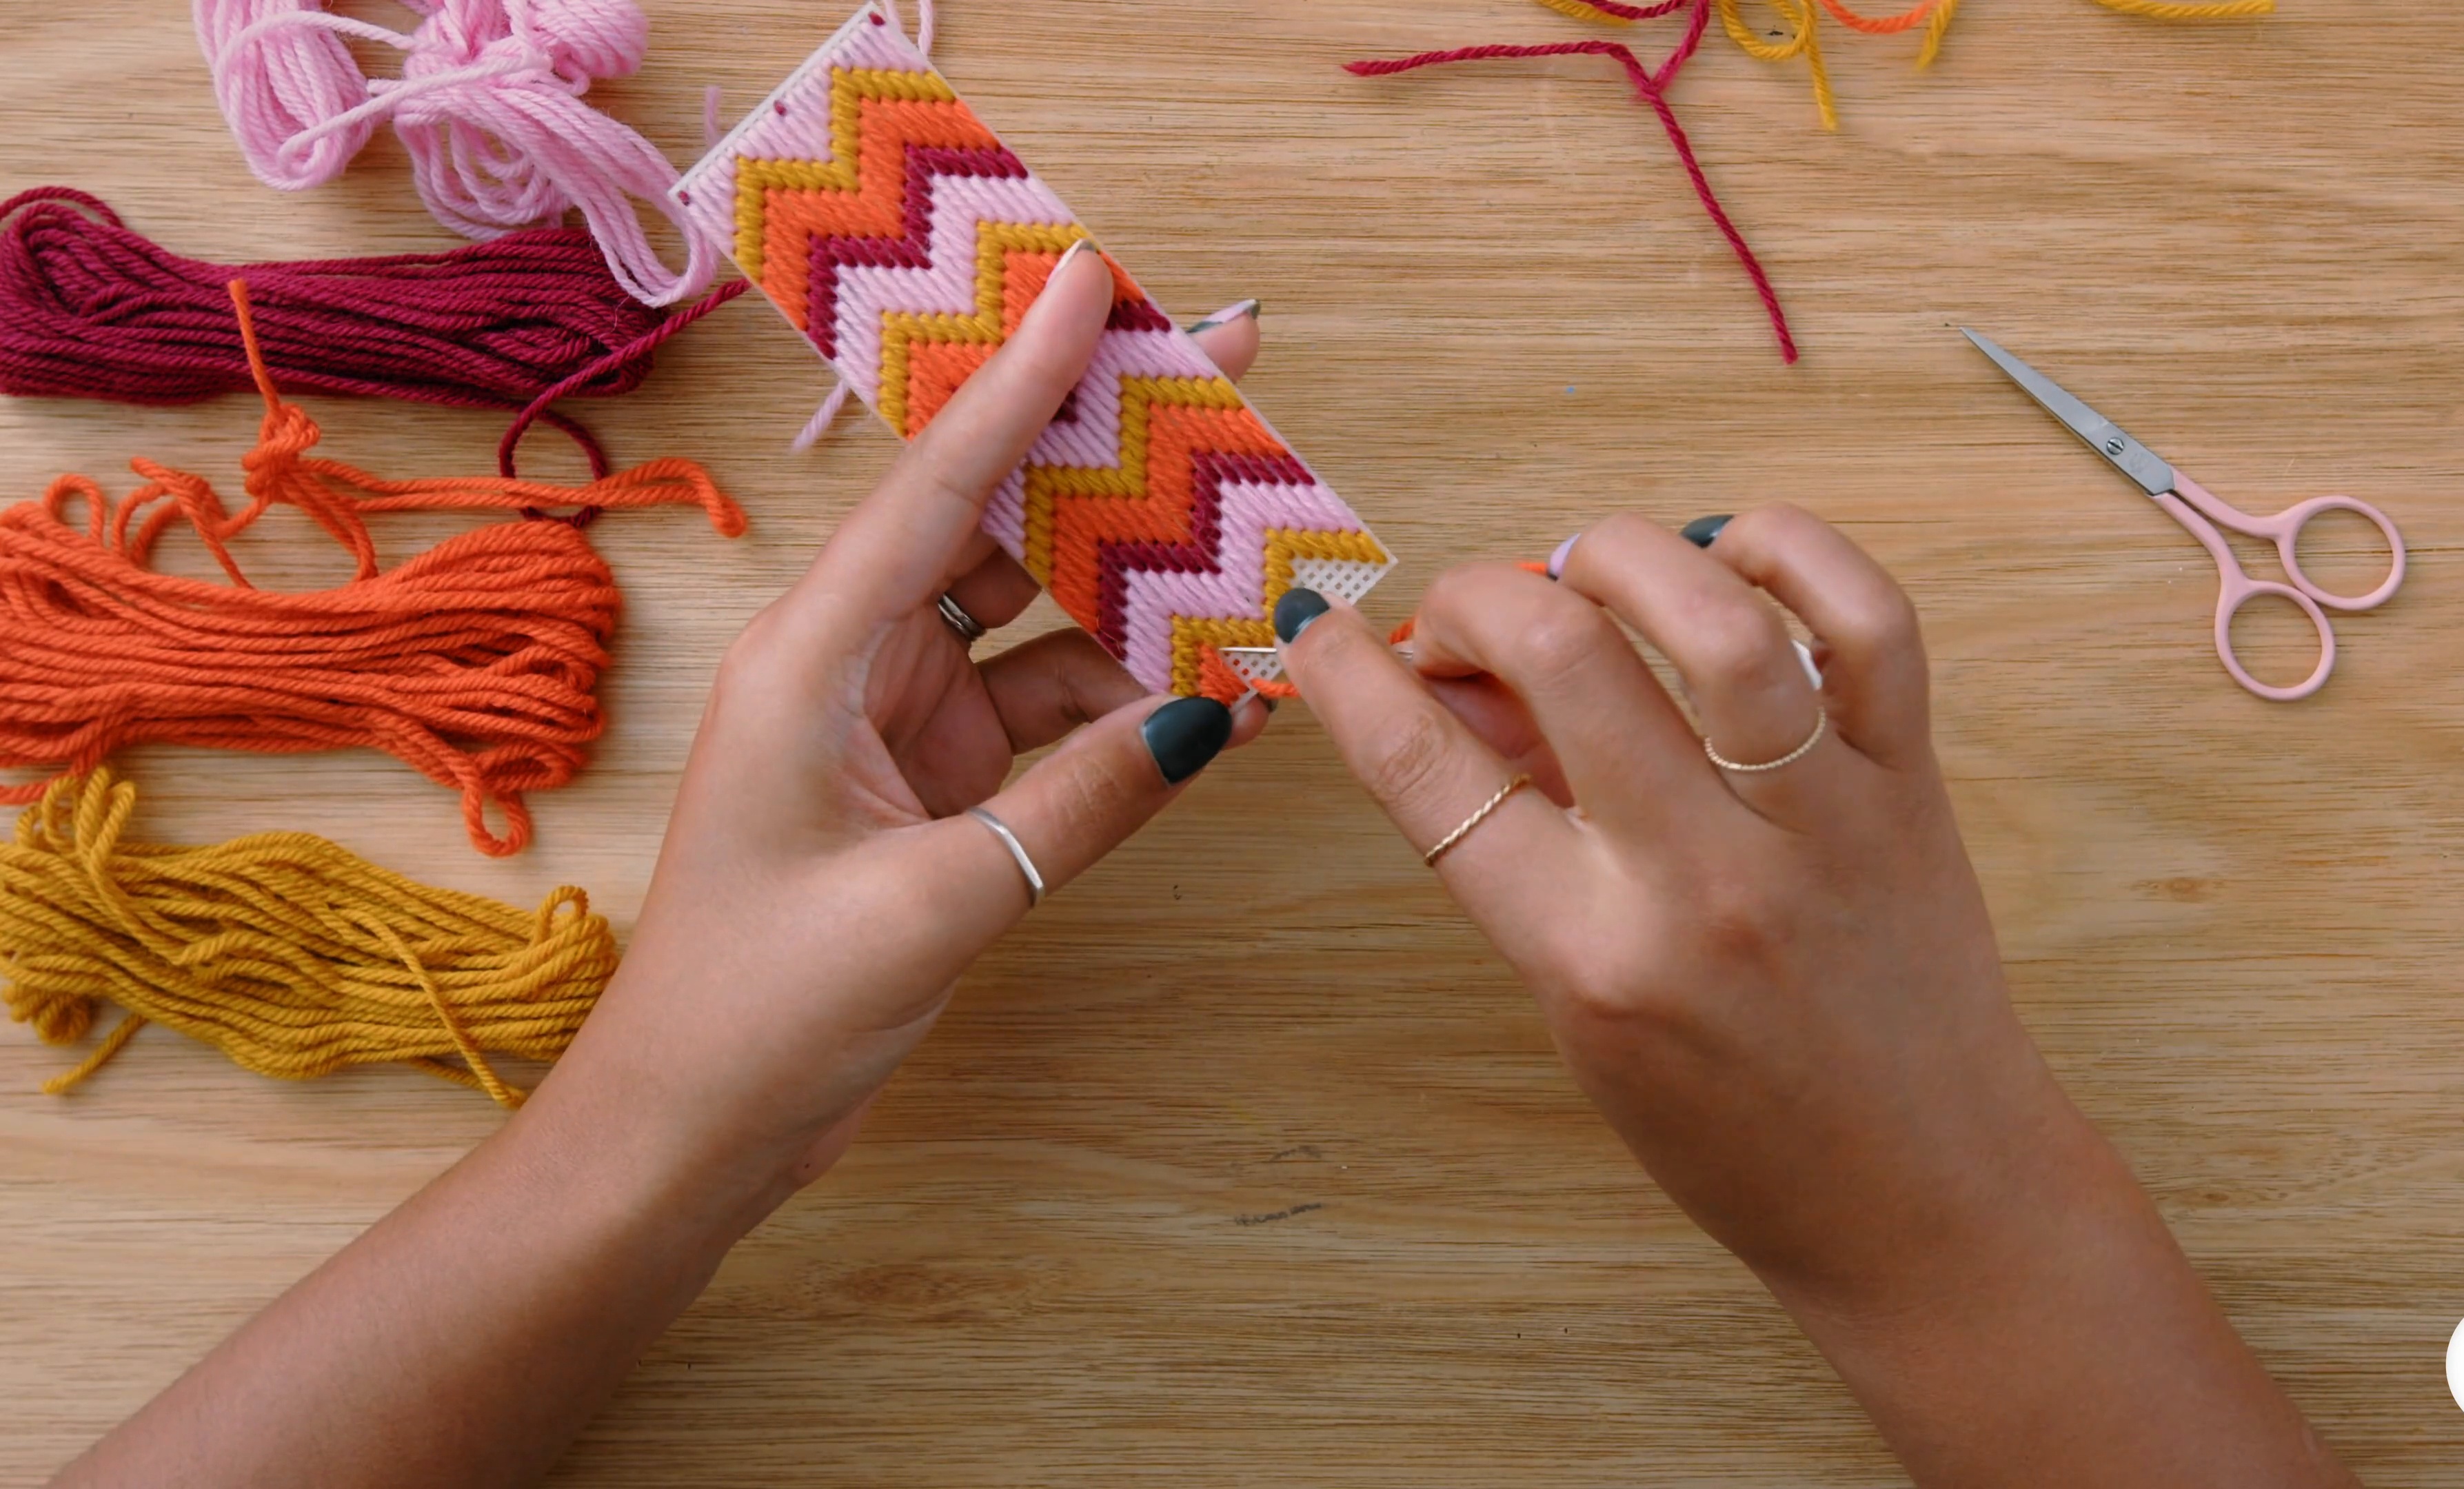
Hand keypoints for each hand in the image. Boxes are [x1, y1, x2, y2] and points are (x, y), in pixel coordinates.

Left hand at [529, 247, 1269, 1223]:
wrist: (690, 1132)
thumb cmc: (758, 1013)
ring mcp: (898, 721)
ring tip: (1252, 529)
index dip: (1021, 378)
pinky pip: (1050, 711)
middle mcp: (853, 662)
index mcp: (812, 657)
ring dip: (1137, 585)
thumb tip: (1209, 717)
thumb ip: (1076, 807)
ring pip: (1039, 617)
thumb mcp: (930, 904)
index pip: (936, 486)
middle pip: (995, 520)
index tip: (1094, 280)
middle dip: (1106, 447)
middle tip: (1219, 364)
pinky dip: (1124, 697)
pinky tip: (1212, 678)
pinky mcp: (934, 785)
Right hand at [1275, 509, 2352, 1485]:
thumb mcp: (1580, 1009)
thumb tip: (1445, 695)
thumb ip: (1514, 849)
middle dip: (1480, 597)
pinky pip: (1871, 621)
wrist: (1926, 1200)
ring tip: (1590, 573)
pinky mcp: (1913, 787)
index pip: (1433, 777)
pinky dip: (1795, 551)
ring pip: (1718, 615)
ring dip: (1623, 555)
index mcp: (1595, 959)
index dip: (1351, 679)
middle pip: (1562, 657)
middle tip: (1472, 616)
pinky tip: (1736, 555)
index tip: (1323, 632)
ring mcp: (1822, 824)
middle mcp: (1706, 880)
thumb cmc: (1736, 1130)